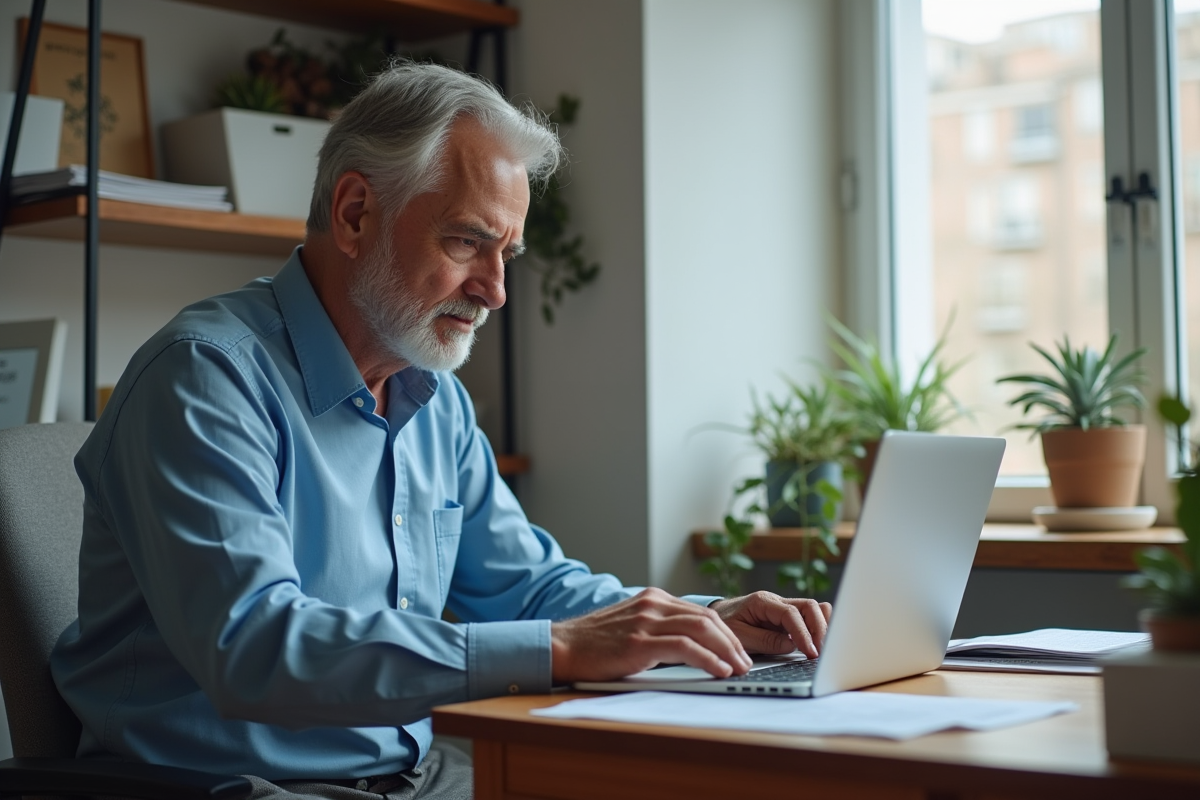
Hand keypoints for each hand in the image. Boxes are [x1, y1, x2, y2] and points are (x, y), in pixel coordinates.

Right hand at [550, 588, 753, 681]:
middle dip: (732, 642)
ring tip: (738, 668)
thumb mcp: (632, 626)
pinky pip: (684, 648)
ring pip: (700, 629)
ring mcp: (645, 621)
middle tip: (745, 662)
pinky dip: (708, 659)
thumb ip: (658, 628)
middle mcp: (652, 605)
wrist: (562, 646)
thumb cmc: (595, 643)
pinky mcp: (639, 642)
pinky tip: (718, 670)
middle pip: (706, 618)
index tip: (738, 651)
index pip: (700, 612)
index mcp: (652, 599)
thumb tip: (690, 648)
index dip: (725, 633)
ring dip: (726, 650)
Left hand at [709, 591, 832, 658]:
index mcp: (762, 602)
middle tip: (820, 652)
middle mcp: (776, 601)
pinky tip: (817, 642)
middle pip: (809, 606)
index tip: (810, 652)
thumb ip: (764, 640)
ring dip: (820, 627)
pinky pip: (807, 617)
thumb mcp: (739, 636)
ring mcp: (783, 608)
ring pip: (813, 610)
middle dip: (819, 629)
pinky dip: (816, 627)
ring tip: (821, 648)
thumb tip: (791, 645)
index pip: (791, 613)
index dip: (804, 633)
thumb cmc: (724, 625)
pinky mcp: (786, 618)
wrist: (714, 620)